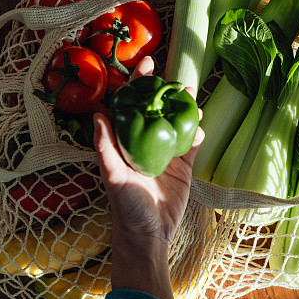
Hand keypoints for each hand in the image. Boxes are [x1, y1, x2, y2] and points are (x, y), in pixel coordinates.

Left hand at [93, 56, 204, 245]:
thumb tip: (98, 115)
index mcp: (125, 141)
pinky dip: (197, 133)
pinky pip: (191, 143)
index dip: (137, 84)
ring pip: (177, 122)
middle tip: (175, 78)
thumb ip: (105, 147)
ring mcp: (165, 153)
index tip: (146, 64)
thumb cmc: (125, 206)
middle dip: (165, 91)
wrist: (150, 234)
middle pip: (156, 108)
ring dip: (184, 108)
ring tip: (191, 98)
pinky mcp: (183, 165)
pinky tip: (200, 128)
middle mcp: (145, 143)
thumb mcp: (112, 176)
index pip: (130, 105)